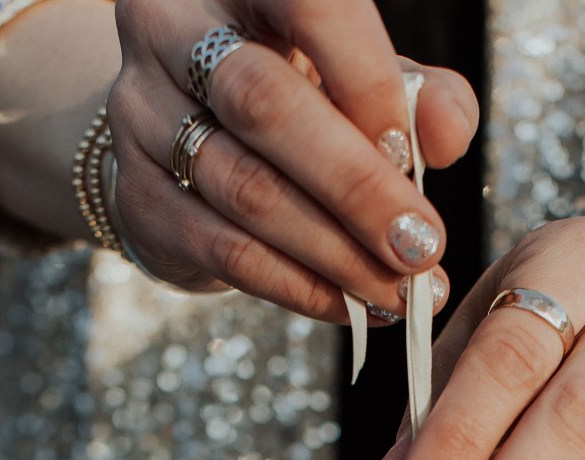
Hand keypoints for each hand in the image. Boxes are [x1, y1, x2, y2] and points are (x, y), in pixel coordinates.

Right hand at [109, 0, 477, 315]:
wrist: (190, 142)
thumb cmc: (300, 95)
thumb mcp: (361, 78)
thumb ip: (421, 95)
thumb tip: (447, 135)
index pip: (307, 3)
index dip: (367, 80)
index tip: (418, 155)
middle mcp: (170, 27)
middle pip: (264, 104)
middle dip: (356, 187)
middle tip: (421, 248)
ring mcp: (141, 114)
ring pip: (246, 190)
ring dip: (336, 254)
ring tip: (400, 292)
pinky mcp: (137, 199)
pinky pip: (225, 252)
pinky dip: (299, 286)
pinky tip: (352, 305)